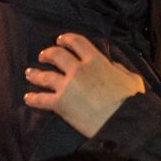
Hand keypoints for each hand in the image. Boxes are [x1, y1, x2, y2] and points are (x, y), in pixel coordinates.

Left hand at [23, 33, 145, 136]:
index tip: (60, 40)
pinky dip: (33, 98)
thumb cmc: (131, 101)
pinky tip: (28, 97)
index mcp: (97, 60)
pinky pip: (42, 99)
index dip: (66, 39)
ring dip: (35, 73)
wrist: (123, 122)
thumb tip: (113, 67)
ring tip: (29, 73)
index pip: (77, 42)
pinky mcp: (60, 103)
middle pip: (57, 55)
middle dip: (48, 54)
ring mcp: (68, 85)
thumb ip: (120, 70)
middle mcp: (79, 69)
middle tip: (43, 56)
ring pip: (45, 75)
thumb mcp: (132, 79)